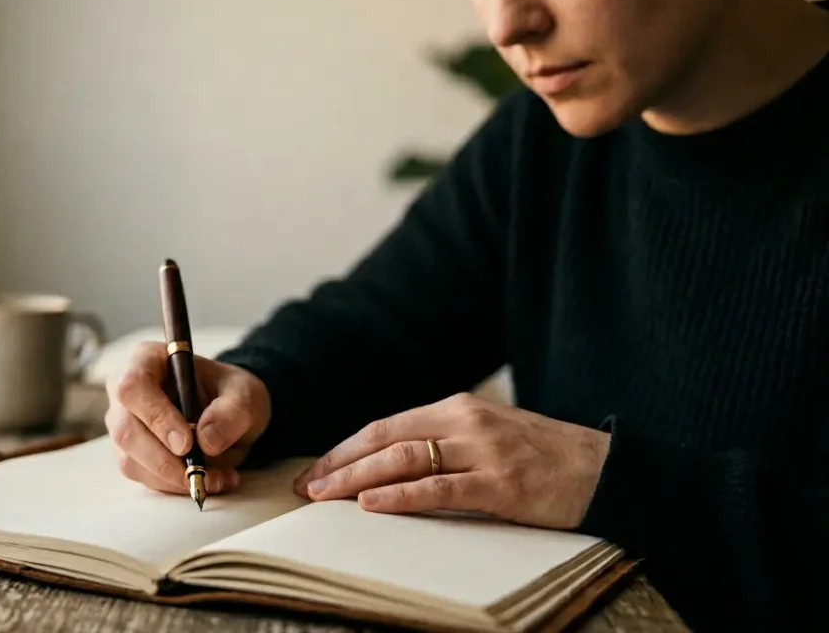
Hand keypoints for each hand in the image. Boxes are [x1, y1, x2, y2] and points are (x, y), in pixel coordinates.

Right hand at [105, 341, 270, 495]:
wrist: (227, 413)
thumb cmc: (229, 393)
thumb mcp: (244, 394)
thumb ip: (232, 411)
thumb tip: (206, 440)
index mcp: (147, 361)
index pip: (133, 387)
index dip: (156, 417)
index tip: (186, 443)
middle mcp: (125, 393)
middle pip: (126, 431)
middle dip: (165, 461)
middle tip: (202, 473)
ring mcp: (124, 425)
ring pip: (132, 461)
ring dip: (175, 479)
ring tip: (218, 478)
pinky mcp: (131, 454)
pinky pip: (144, 478)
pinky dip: (176, 486)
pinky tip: (208, 480)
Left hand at [293, 393, 610, 528]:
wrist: (610, 469)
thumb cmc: (546, 457)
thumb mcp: (490, 435)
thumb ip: (445, 442)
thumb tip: (390, 463)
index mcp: (458, 408)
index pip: (385, 426)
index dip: (344, 448)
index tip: (314, 470)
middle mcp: (465, 421)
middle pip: (384, 439)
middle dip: (338, 463)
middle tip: (304, 486)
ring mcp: (483, 451)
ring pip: (403, 460)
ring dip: (356, 479)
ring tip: (323, 495)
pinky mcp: (502, 483)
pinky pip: (440, 489)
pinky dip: (401, 497)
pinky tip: (371, 505)